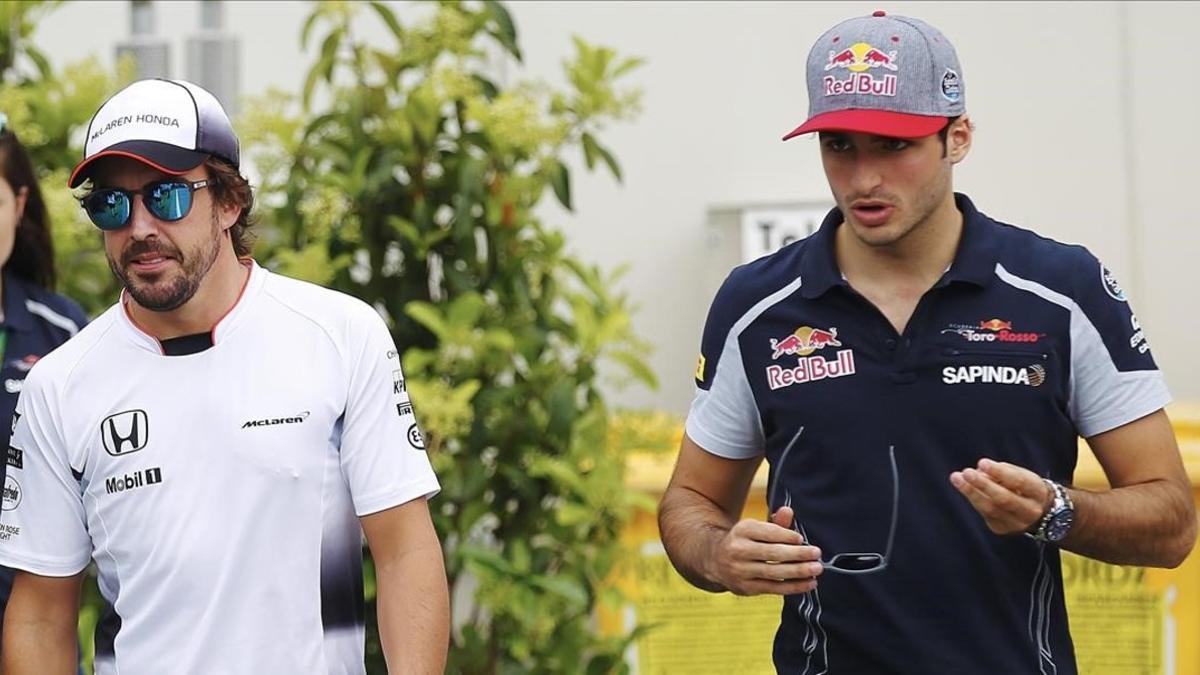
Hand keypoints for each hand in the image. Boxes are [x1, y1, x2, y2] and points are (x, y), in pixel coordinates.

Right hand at [707, 506, 823, 595]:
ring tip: (817, 569)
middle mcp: (738, 550)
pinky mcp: (746, 588)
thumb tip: (788, 511)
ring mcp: (741, 571)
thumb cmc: (744, 540)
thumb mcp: (755, 528)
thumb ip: (775, 523)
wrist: (715, 559)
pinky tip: (809, 583)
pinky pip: (774, 588)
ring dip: (799, 572)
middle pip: (773, 554)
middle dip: (798, 554)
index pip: (768, 533)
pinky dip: (794, 587)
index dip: (787, 536)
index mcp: (742, 530)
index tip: (802, 539)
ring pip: (774, 573)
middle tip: (817, 554)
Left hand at [949, 458, 1053, 534]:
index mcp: (1038, 493)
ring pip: (991, 509)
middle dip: (983, 485)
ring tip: (957, 478)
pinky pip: (984, 513)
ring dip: (971, 492)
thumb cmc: (1023, 486)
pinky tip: (964, 487)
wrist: (1036, 511)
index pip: (1019, 482)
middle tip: (966, 472)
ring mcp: (1016, 524)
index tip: (982, 462)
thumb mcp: (1019, 474)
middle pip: (1004, 499)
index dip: (1000, 472)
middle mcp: (1030, 511)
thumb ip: (1001, 472)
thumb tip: (979, 472)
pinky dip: (974, 499)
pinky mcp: (1001, 529)